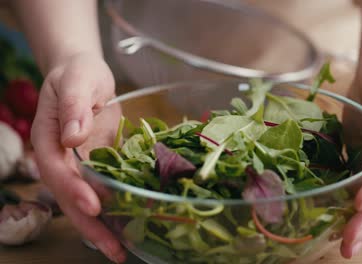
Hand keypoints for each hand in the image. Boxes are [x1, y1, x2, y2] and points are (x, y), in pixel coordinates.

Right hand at [31, 53, 125, 262]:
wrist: (85, 75)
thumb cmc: (78, 74)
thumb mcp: (77, 81)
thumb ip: (73, 107)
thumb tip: (73, 137)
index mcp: (48, 138)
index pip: (57, 170)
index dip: (73, 190)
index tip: (94, 207)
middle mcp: (60, 158)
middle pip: (70, 197)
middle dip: (91, 224)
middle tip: (114, 250)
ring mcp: (77, 164)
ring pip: (85, 200)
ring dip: (103, 226)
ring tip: (123, 251)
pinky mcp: (96, 165)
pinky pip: (102, 191)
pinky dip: (114, 210)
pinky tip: (129, 227)